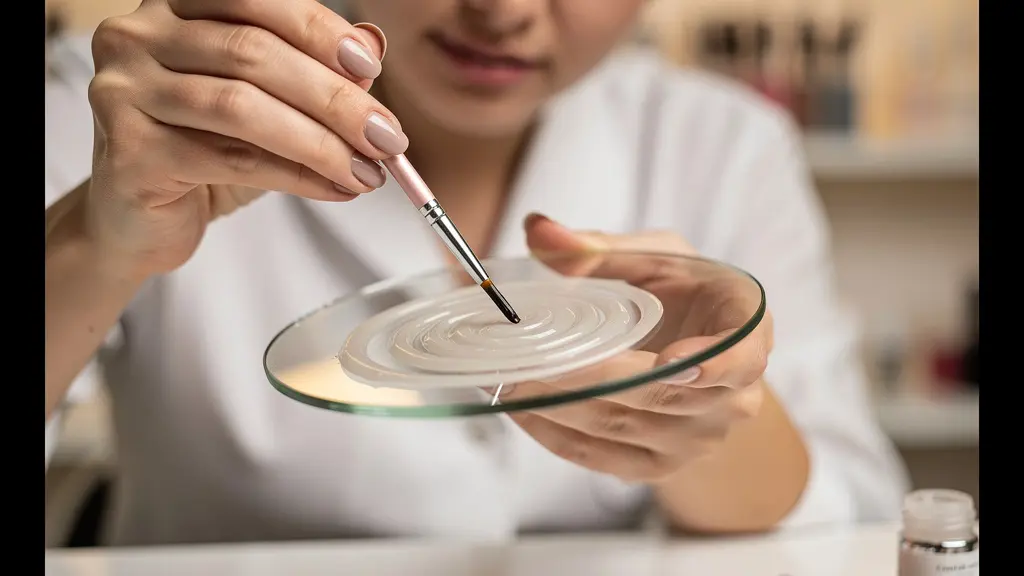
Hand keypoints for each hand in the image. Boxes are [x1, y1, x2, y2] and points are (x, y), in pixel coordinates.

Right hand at [84, 0, 401, 279]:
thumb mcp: (267, 102)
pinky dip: (296, 176)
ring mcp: (125, 90)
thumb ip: (313, 67)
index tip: (371, 68)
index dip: (318, 30)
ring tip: (367, 171)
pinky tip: (334, 188)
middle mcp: (138, 35)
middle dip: (333, 98)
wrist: (141, 217)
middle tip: (387, 137)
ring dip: (320, 143)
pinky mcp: (130, 150)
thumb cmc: (204, 148)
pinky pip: (232, 159)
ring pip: (242, 107)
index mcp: (174, 5)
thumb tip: (372, 45)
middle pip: (253, 53)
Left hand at [504, 213, 773, 482]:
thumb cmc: (683, 295)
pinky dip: (554, 433)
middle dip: (588, 377)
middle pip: (659, 395)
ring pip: (622, 426)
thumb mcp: (654, 258)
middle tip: (529, 358)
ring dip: (559, 404)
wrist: (698, 354)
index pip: (741, 359)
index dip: (712, 364)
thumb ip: (598, 247)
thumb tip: (537, 230)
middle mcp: (731, 397)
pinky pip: (602, 457)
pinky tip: (519, 407)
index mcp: (745, 332)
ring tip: (507, 376)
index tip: (671, 360)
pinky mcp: (659, 466)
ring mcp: (697, 438)